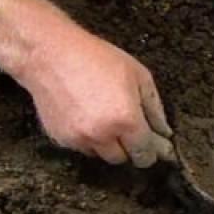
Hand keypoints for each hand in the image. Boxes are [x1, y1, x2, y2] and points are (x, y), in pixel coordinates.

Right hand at [19, 31, 176, 167]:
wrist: (49, 54)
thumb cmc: (96, 58)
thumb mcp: (138, 75)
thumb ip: (155, 108)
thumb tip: (163, 131)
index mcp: (126, 120)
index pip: (145, 153)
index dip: (154, 152)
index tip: (159, 148)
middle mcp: (102, 135)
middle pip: (124, 159)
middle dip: (131, 147)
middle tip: (132, 129)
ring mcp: (79, 139)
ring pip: (102, 155)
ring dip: (109, 145)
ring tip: (107, 118)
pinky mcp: (60, 139)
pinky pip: (82, 148)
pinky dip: (89, 139)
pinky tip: (88, 116)